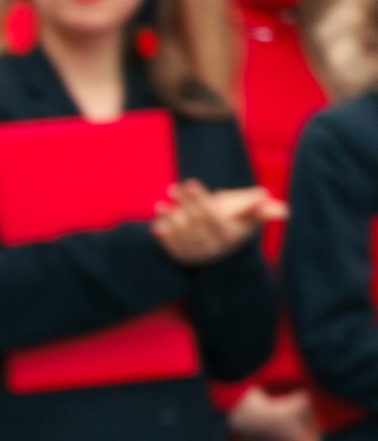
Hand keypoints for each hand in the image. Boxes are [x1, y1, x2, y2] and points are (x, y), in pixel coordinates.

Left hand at [151, 181, 283, 265]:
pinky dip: (164, 236)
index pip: (213, 216)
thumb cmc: (236, 220)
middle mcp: (215, 248)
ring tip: (161, 205)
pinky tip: (156, 224)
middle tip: (174, 188)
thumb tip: (284, 212)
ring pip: (182, 235)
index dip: (200, 200)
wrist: (221, 244)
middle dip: (185, 204)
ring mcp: (198, 254)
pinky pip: (171, 248)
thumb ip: (262, 210)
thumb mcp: (249, 214)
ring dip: (171, 219)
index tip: (190, 183)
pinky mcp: (184, 258)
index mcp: (231, 235)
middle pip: (196, 223)